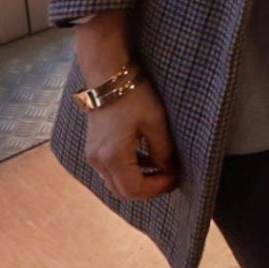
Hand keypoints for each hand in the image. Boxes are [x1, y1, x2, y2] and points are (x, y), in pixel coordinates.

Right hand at [74, 10, 178, 198]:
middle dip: (148, 188)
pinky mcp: (93, 148)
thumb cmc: (133, 96)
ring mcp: (92, 155)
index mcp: (112, 157)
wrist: (108, 76)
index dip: (157, 188)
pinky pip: (111, 170)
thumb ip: (163, 151)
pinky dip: (129, 170)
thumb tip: (170, 169)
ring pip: (116, 182)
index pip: (134, 189)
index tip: (176, 177)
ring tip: (161, 168)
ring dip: (138, 180)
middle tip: (170, 177)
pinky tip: (146, 158)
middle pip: (123, 191)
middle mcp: (98, 161)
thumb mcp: (155, 122)